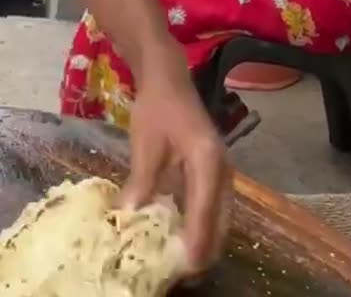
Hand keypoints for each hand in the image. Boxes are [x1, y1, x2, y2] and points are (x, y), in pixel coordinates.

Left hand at [119, 44, 231, 274]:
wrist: (168, 78)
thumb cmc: (156, 108)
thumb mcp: (145, 145)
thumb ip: (141, 182)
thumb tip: (128, 216)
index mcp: (208, 162)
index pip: (204, 210)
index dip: (197, 240)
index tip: (188, 266)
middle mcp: (222, 170)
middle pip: (220, 219)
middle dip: (205, 247)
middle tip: (185, 272)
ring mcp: (221, 171)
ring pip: (219, 215)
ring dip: (205, 238)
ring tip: (184, 262)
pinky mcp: (213, 172)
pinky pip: (212, 205)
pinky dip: (201, 223)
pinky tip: (183, 236)